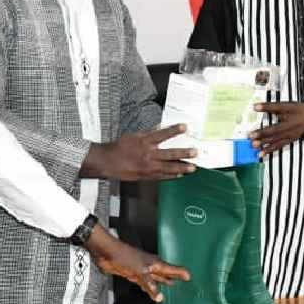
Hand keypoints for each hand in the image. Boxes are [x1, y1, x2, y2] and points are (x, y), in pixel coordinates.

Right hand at [82, 124, 197, 180]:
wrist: (108, 162)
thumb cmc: (119, 147)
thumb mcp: (133, 136)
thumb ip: (148, 133)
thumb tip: (160, 128)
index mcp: (144, 142)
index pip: (161, 134)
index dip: (173, 130)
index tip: (184, 127)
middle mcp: (147, 154)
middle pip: (169, 153)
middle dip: (183, 153)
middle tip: (195, 152)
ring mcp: (148, 167)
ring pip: (168, 168)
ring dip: (181, 168)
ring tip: (192, 168)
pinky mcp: (146, 176)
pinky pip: (162, 176)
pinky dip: (172, 176)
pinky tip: (180, 174)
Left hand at [85, 226, 188, 302]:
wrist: (107, 252)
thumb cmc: (124, 255)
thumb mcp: (140, 272)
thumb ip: (150, 285)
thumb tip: (160, 296)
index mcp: (156, 263)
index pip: (173, 269)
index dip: (182, 273)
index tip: (190, 277)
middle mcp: (151, 266)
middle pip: (166, 273)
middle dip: (174, 278)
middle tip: (184, 282)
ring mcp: (142, 270)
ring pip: (156, 279)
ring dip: (163, 283)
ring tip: (172, 288)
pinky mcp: (134, 274)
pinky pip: (146, 283)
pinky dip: (150, 288)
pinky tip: (152, 291)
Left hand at [251, 102, 303, 154]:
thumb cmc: (299, 110)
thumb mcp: (288, 104)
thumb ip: (272, 106)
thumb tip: (256, 106)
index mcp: (290, 112)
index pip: (277, 108)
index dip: (266, 107)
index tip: (255, 106)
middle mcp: (290, 124)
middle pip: (276, 129)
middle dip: (263, 133)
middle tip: (251, 135)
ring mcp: (290, 133)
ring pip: (276, 139)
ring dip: (265, 143)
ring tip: (254, 145)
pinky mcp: (289, 139)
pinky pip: (279, 146)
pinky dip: (270, 150)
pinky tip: (262, 153)